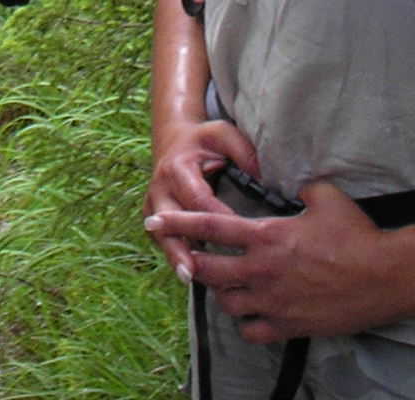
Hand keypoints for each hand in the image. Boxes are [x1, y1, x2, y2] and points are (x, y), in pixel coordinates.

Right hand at [142, 120, 260, 276]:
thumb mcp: (223, 134)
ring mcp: (153, 204)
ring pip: (162, 236)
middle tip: (190, 273)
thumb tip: (261, 176)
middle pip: (169, 223)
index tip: (236, 236)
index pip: (198, 199)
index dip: (216, 218)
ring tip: (188, 279)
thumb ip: (243, 151)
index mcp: (178, 168)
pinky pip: (162, 240)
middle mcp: (161, 188)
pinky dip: (175, 256)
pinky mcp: (152, 216)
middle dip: (179, 248)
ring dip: (175, 258)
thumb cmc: (204, 140)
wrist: (173, 140)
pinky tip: (190, 275)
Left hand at [145, 182, 414, 341]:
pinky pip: (252, 330)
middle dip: (192, 261)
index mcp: (267, 236)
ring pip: (226, 302)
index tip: (155, 220)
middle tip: (187, 257)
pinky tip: (249, 312)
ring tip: (222, 283)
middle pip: (208, 269)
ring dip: (219, 291)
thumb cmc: (357, 236)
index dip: (179, 222)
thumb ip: (298, 188)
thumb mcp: (325, 196)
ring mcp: (275, 302)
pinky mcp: (290, 326)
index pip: (211, 225)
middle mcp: (264, 270)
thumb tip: (290, 183)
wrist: (386, 277)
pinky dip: (245, 322)